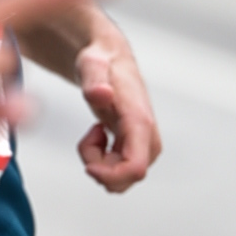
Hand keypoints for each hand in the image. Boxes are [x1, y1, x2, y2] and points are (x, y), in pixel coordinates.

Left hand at [73, 33, 160, 191]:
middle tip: (89, 137)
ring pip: (122, 177)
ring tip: (94, 132)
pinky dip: (102, 159)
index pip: (135, 168)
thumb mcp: (91, 65)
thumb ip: (94, 79)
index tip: (87, 165)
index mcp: (140, 121)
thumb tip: (101, 94)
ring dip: (100, 163)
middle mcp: (147, 137)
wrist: (108, 58)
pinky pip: (119, 170)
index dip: (109, 175)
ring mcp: (144, 144)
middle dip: (101, 168)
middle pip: (128, 177)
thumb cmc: (100, 61)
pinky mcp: (136, 147)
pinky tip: (100, 134)